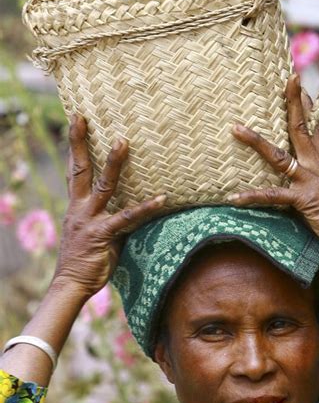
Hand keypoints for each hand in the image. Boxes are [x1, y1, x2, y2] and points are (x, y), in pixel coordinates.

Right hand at [52, 116, 165, 298]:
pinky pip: (127, 217)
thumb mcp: (96, 233)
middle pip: (80, 169)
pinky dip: (146, 207)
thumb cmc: (86, 260)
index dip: (74, 146)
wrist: (72, 284)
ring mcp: (90, 220)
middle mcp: (80, 208)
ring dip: (113, 164)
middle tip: (84, 118)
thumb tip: (135, 209)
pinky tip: (162, 198)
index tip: (76, 122)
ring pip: (103, 186)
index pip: (75, 171)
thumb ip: (112, 217)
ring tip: (123, 143)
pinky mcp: (103, 235)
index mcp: (76, 206)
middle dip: (80, 143)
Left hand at [229, 74, 318, 251]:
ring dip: (256, 142)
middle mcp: (314, 167)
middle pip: (300, 128)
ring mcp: (309, 181)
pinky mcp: (304, 199)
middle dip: (292, 103)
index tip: (298, 84)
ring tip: (236, 129)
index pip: (313, 128)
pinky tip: (234, 197)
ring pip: (278, 156)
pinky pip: (273, 196)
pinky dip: (252, 196)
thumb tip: (288, 185)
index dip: (306, 106)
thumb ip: (305, 186)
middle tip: (287, 78)